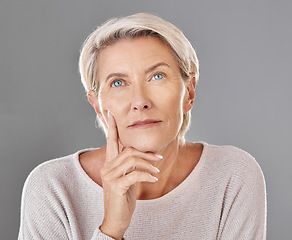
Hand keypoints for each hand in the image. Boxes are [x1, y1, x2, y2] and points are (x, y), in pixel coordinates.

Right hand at [100, 112, 160, 238]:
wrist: (116, 219)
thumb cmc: (122, 198)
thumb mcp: (126, 179)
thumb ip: (129, 166)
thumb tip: (140, 155)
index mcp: (109, 164)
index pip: (111, 142)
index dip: (112, 127)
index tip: (112, 114)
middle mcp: (107, 167)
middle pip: (128, 150)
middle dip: (146, 153)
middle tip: (158, 158)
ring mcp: (110, 177)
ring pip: (132, 160)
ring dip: (148, 164)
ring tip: (157, 170)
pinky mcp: (117, 186)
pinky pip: (135, 174)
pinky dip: (147, 175)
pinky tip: (154, 179)